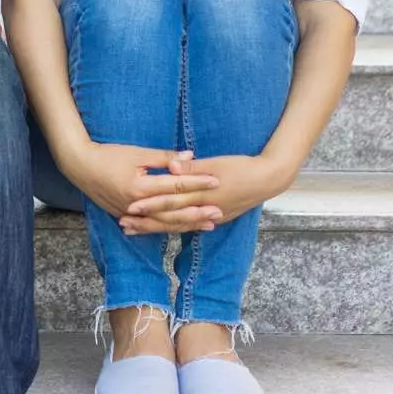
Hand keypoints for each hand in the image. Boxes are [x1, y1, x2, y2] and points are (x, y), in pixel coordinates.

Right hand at [64, 142, 220, 225]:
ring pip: (164, 222)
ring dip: (187, 224)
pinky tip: (184, 229)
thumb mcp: (136, 152)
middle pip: (173, 210)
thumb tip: (190, 157)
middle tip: (219, 211)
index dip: (197, 182)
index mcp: (140, 186)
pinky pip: (152, 226)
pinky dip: (169, 227)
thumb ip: (164, 157)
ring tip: (208, 224)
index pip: (175, 185)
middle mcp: (136, 204)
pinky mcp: (126, 216)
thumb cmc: (108, 155)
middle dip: (197, 211)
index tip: (216, 180)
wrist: (79, 167)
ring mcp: (130, 213)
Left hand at [121, 154, 294, 234]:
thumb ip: (192, 166)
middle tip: (123, 224)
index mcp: (203, 195)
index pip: (171, 202)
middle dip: (146, 222)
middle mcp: (205, 210)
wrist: (269, 179)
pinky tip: (160, 230)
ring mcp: (211, 217)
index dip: (150, 205)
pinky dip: (173, 228)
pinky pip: (189, 226)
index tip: (129, 206)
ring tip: (134, 229)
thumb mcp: (216, 163)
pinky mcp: (216, 217)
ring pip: (177, 225)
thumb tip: (171, 165)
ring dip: (155, 228)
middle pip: (170, 219)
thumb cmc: (241, 166)